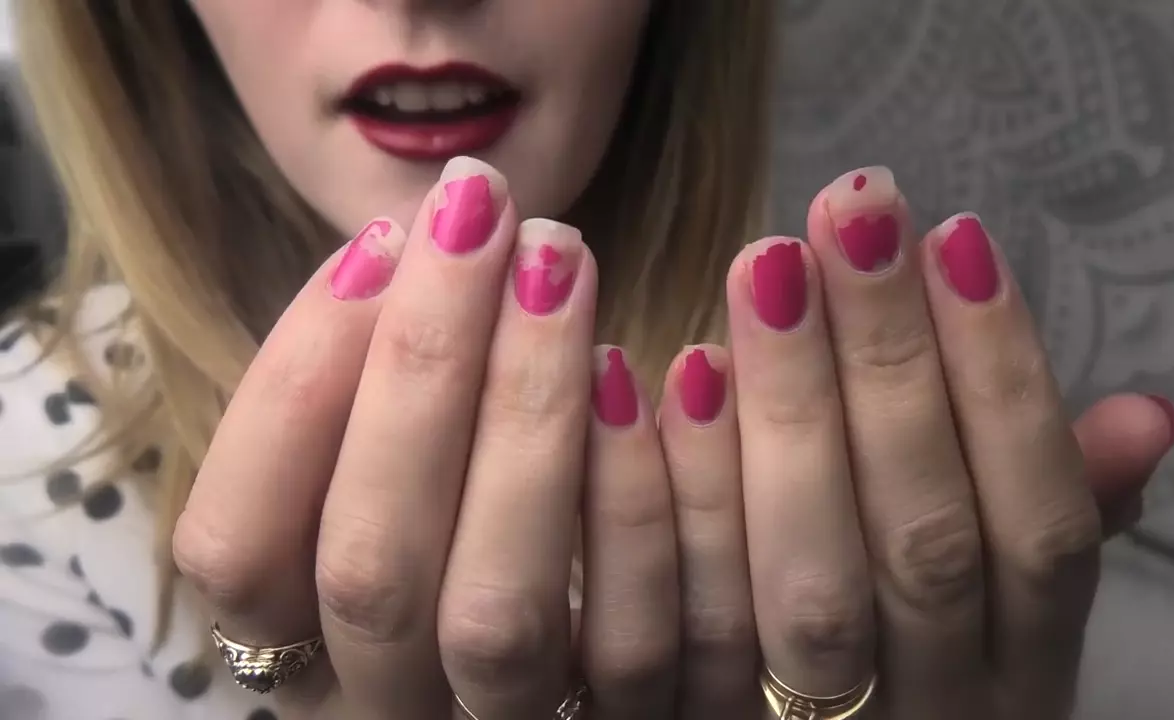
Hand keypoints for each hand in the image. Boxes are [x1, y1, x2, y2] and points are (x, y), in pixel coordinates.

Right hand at [170, 157, 679, 718]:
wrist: (594, 685)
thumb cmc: (472, 550)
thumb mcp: (397, 493)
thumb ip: (378, 412)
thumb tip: (415, 249)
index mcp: (299, 652)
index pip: (237, 547)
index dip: (295, 391)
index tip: (378, 245)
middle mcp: (383, 710)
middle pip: (373, 564)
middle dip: (422, 368)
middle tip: (484, 209)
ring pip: (500, 610)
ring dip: (529, 416)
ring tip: (563, 257)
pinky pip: (638, 638)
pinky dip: (641, 499)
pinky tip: (677, 372)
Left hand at [631, 167, 1173, 717]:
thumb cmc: (896, 656)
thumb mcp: (990, 613)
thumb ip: (1045, 514)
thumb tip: (1147, 417)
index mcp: (1018, 675)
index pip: (1039, 528)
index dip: (1004, 383)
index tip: (953, 238)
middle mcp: (930, 713)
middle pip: (921, 541)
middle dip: (889, 366)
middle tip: (847, 213)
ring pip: (803, 585)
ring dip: (784, 414)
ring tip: (759, 265)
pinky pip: (668, 624)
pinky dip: (657, 496)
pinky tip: (633, 373)